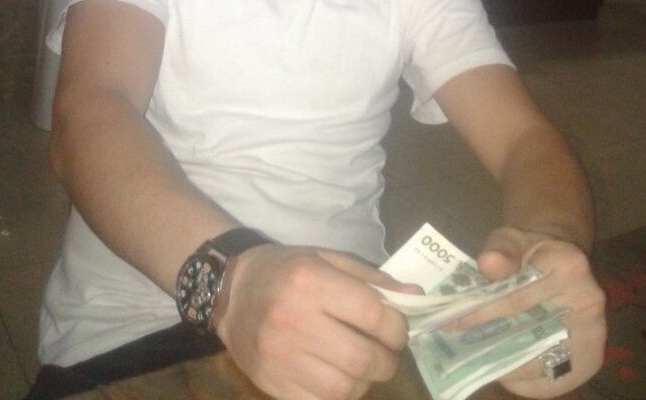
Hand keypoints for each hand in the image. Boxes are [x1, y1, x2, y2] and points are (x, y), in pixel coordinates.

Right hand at [211, 244, 411, 399]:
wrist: (230, 293)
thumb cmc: (286, 269)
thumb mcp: (327, 259)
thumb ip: (371, 279)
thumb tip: (414, 297)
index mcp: (310, 281)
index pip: (372, 314)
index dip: (396, 326)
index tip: (397, 328)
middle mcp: (294, 320)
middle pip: (362, 358)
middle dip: (387, 360)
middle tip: (386, 353)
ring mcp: (281, 357)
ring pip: (345, 388)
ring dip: (365, 381)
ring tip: (362, 365)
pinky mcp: (271, 384)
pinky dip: (339, 396)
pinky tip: (338, 378)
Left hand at [451, 227, 605, 397]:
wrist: (560, 260)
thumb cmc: (531, 251)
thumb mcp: (512, 238)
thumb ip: (500, 249)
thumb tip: (487, 263)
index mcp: (569, 266)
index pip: (518, 297)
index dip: (482, 313)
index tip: (452, 323)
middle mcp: (589, 302)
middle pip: (533, 335)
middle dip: (495, 345)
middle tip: (462, 350)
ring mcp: (594, 333)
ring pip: (545, 365)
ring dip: (509, 369)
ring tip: (478, 363)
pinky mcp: (591, 357)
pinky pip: (555, 381)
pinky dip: (526, 382)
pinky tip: (502, 371)